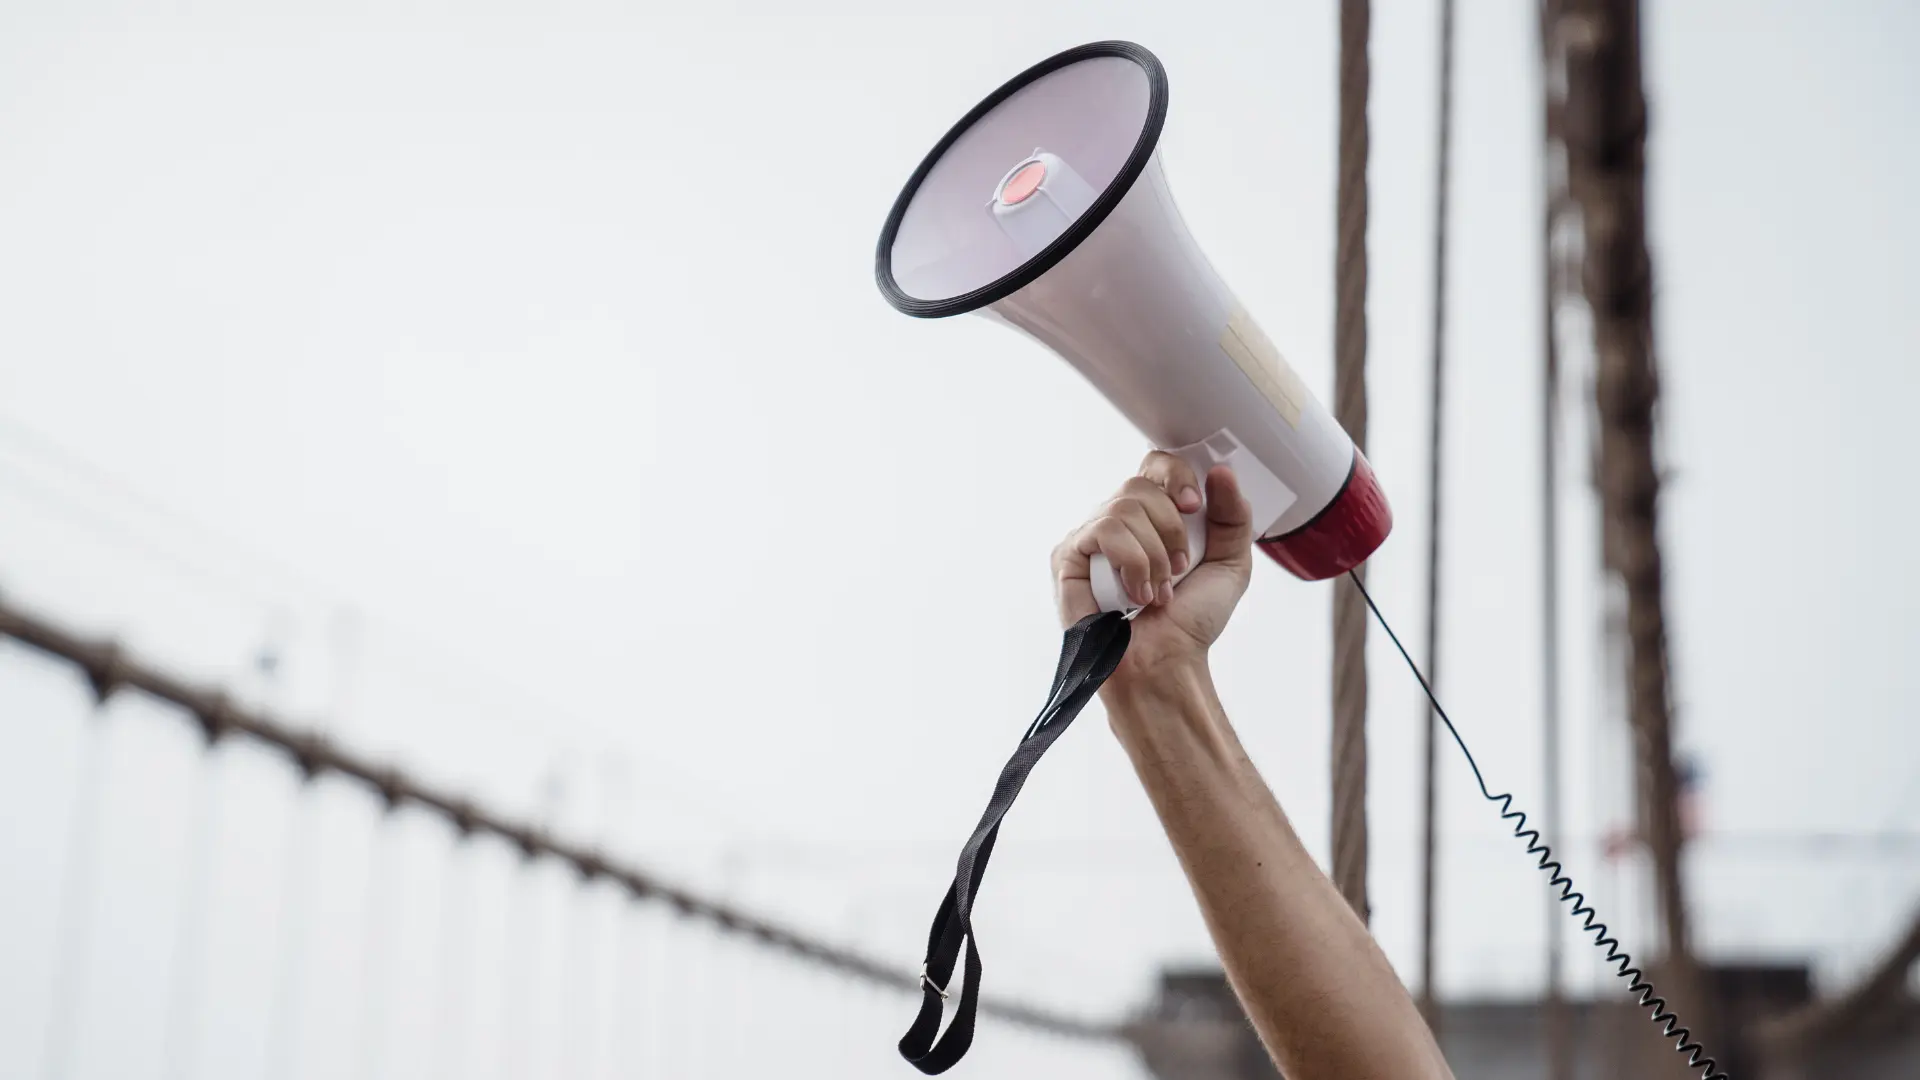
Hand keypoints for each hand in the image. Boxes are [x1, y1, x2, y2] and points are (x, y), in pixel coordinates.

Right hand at [1052, 451, 1255, 684]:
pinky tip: (1135, 595)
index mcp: (1152, 517)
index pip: (1155, 465)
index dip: (1176, 476)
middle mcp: (1119, 522)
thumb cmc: (1190, 622)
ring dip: (1155, 555)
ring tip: (1158, 591)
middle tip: (1180, 568)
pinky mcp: (1068, 556)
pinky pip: (1103, 531)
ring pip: (1124, 507)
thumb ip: (1234, 516)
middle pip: (1141, 484)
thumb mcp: (1230, 564)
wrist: (1165, 663)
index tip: (1195, 507)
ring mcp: (1090, 538)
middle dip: (1172, 529)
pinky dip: (1132, 563)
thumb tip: (1221, 472)